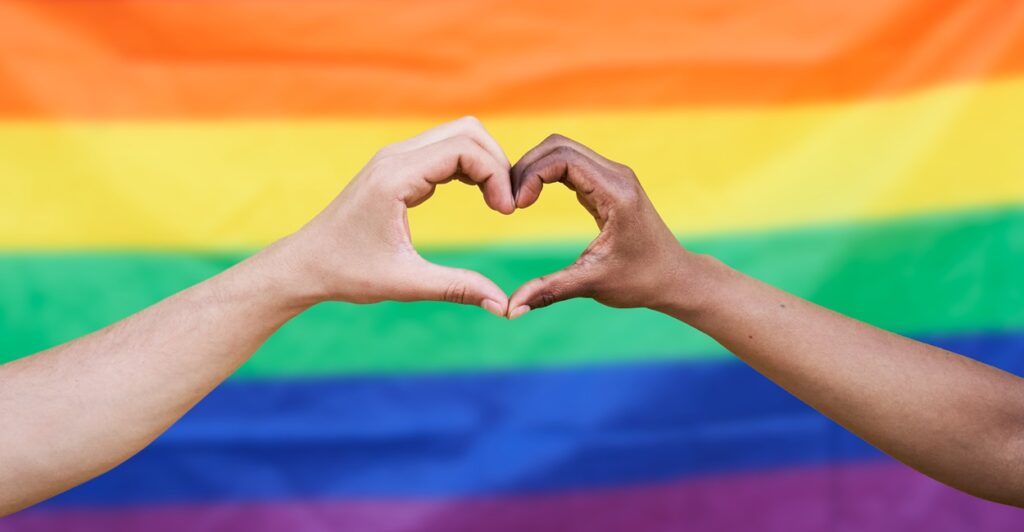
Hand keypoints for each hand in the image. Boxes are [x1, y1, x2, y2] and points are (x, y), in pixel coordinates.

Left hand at [272, 117, 513, 316]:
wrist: (306, 264)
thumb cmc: (348, 273)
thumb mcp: (406, 283)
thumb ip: (458, 288)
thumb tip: (504, 306)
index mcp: (395, 177)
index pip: (464, 148)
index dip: (496, 174)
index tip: (506, 212)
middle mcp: (395, 157)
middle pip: (467, 131)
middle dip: (497, 162)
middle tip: (507, 205)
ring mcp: (395, 158)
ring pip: (458, 135)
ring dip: (485, 162)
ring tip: (497, 202)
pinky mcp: (398, 167)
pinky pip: (445, 150)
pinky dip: (469, 166)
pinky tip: (480, 197)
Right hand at [506, 134, 695, 317]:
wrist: (673, 277)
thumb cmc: (640, 281)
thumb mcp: (591, 284)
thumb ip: (549, 291)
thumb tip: (509, 309)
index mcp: (616, 192)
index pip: (562, 158)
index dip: (531, 175)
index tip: (516, 207)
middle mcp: (616, 175)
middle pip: (558, 145)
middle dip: (526, 167)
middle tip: (508, 201)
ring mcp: (613, 176)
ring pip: (562, 150)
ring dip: (534, 169)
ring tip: (516, 200)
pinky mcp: (607, 183)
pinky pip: (570, 164)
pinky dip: (545, 174)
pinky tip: (531, 199)